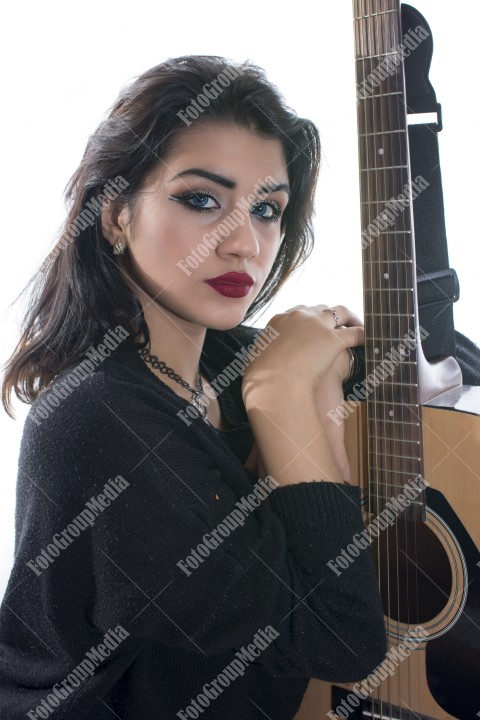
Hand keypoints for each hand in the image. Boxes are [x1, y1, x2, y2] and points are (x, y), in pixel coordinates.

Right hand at [242, 304, 363, 405]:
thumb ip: (261, 355)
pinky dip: (364, 334)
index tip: (316, 325)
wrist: (273, 385)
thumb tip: (257, 360)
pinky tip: (369, 339)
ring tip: (359, 325)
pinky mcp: (333, 339)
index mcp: (279, 320)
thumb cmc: (261, 380)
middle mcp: (299, 316)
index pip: (299, 311)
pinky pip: (355, 333)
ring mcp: (318, 325)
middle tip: (339, 324)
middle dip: (331, 316)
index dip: (310, 318)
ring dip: (351, 318)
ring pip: (341, 313)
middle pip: (322, 309)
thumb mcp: (254, 361)